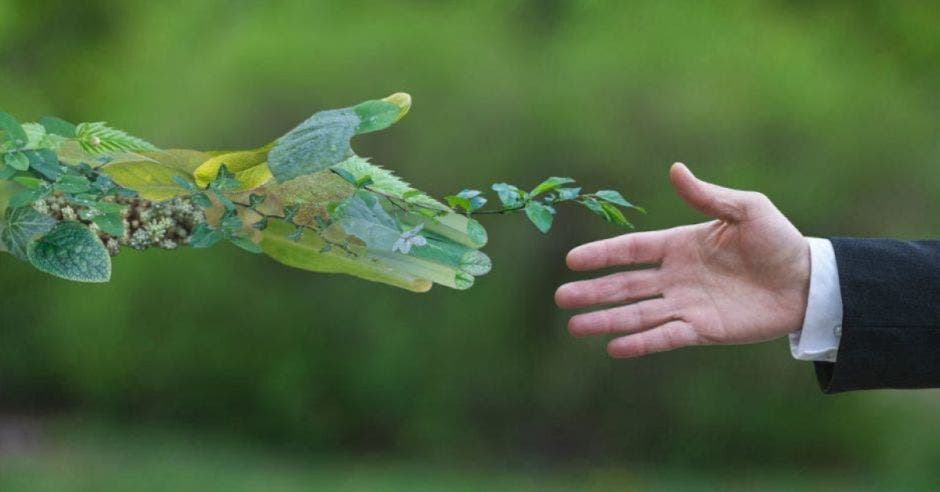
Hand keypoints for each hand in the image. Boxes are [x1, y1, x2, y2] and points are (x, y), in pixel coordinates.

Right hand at [555, 163, 810, 357]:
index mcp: (680, 245)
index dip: (602, 254)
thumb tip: (674, 169)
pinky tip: (614, 348)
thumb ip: (708, 196)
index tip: (572, 260)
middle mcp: (676, 276)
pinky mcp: (703, 330)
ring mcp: (686, 304)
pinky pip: (665, 336)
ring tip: (575, 327)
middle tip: (561, 298)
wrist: (808, 281)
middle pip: (625, 285)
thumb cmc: (778, 241)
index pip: (632, 250)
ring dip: (606, 320)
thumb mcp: (746, 209)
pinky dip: (641, 342)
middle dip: (593, 292)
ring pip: (637, 314)